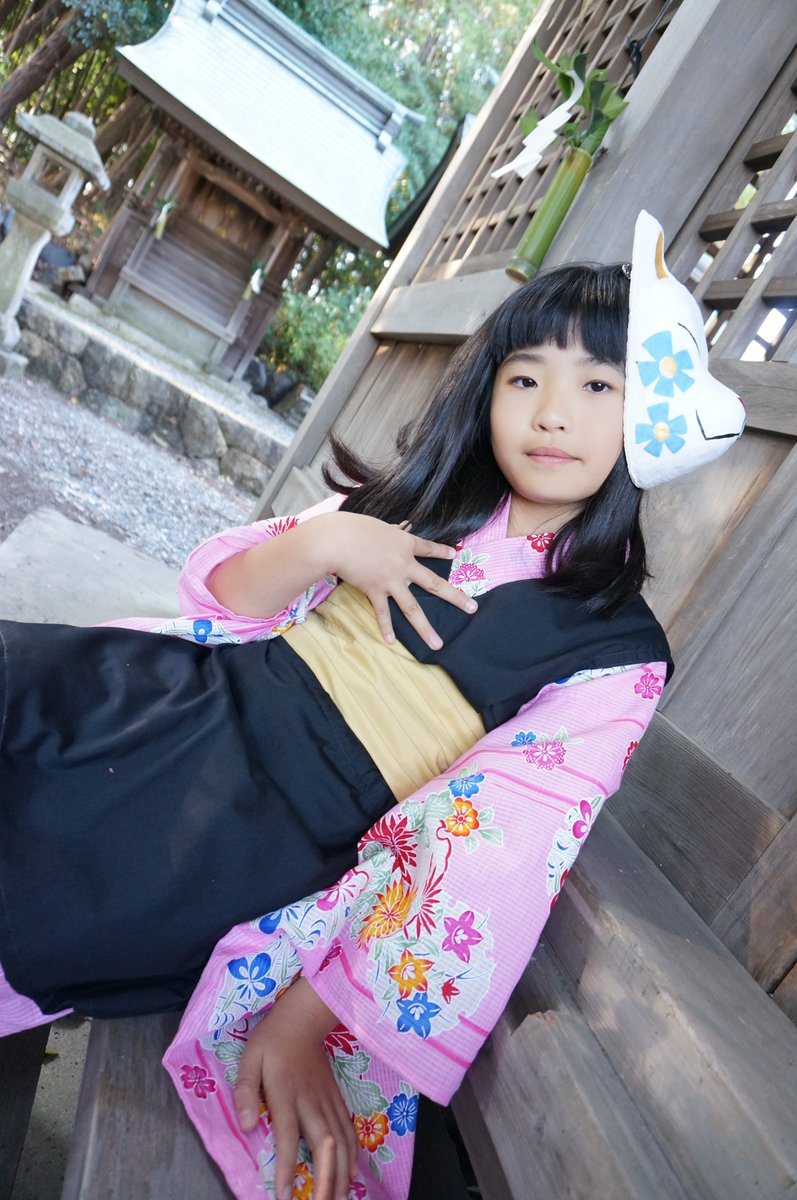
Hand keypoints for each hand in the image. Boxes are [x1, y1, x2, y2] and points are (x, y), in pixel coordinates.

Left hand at [234, 977, 356, 1199]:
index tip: (285, 1197)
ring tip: (340, 1197)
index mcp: (286, 1093)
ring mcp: (327, 1099)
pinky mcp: (336, 1097)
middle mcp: (311, 1100)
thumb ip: (245, 1092)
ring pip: (341, 1140)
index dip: (288, 1168)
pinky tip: (352, 1172)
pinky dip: (353, 1153)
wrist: (304, 1017)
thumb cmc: (272, 1040)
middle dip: (326, 1179)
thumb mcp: (249, 1060)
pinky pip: (349, 1128)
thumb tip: (244, 1127)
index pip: (288, 1136)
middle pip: (324, 1144)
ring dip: (343, 1171)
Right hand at [319, 511, 476, 648]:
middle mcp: (404, 565)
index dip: (442, 551)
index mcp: (405, 543)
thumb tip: (395, 530)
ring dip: (425, 628)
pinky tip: (392, 642)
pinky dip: (386, 628)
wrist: (338, 541)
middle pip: (435, 584)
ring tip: (438, 644)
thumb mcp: (377, 526)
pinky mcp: (375, 590)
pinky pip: (383, 613)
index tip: (454, 553)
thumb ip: (388, 533)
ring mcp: (391, 581)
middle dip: (456, 597)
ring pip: (412, 608)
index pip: (428, 549)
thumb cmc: (354, 527)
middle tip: (472, 608)